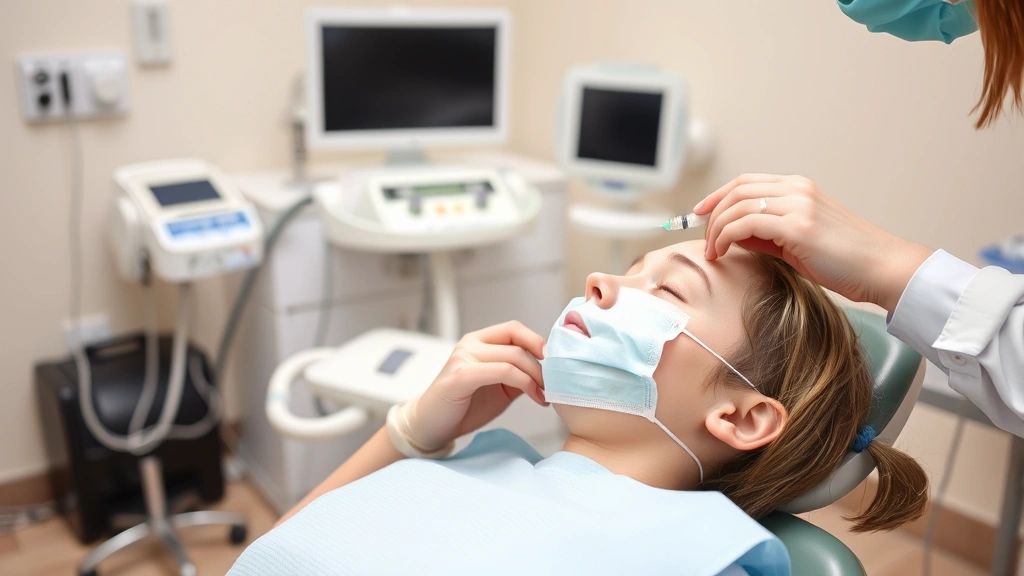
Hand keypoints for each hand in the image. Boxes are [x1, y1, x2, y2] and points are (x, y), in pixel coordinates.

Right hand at [401, 321, 547, 451]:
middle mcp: (469, 344)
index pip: (514, 328)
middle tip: (555, 385)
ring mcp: (463, 358)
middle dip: (543, 366)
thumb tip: (549, 370)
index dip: (538, 341)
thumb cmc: (464, 406)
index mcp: (477, 341)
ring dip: (537, 377)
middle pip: (518, 344)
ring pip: (514, 357)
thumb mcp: (498, 387)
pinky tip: (535, 397)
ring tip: (545, 395)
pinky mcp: (461, 376)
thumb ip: (518, 374)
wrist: (430, 425)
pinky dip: (526, 384)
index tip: (555, 363)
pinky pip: (503, 372)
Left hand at [696, 174, 933, 310]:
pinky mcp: (797, 226)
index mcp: (800, 188)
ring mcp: (798, 205)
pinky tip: (724, 252)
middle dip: (711, 215)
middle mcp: (797, 190)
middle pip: (736, 190)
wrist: (882, 268)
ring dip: (716, 229)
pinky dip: (726, 237)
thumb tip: (734, 235)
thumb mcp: (797, 242)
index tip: (700, 213)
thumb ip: (766, 234)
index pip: (746, 182)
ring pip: (737, 205)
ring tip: (713, 251)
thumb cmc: (845, 260)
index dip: (717, 196)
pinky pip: (746, 223)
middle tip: (704, 239)